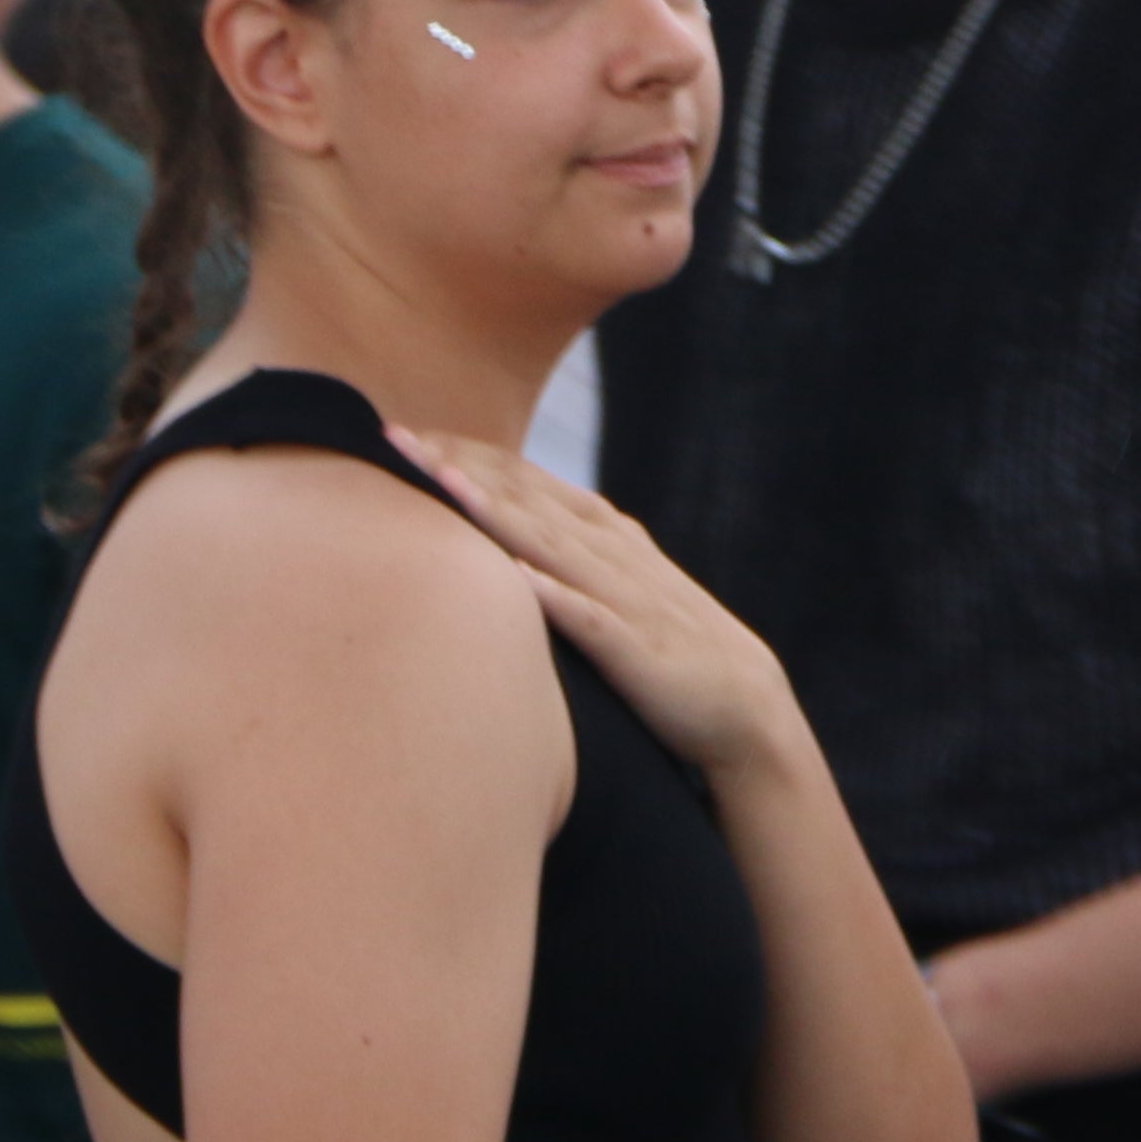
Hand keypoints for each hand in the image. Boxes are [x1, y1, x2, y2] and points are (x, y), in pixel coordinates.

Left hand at [393, 428, 802, 782]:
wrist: (746, 708)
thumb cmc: (669, 648)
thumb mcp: (618, 583)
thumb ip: (571, 548)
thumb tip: (507, 524)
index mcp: (603, 535)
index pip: (523, 479)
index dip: (464, 453)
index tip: (400, 432)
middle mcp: (610, 554)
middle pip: (526, 498)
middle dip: (460, 465)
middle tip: (393, 436)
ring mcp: (624, 600)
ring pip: (551, 545)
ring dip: (497, 512)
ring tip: (443, 482)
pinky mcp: (637, 652)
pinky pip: (591, 621)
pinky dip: (555, 596)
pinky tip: (516, 577)